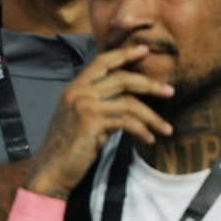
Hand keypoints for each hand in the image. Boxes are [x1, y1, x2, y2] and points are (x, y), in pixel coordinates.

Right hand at [26, 44, 173, 198]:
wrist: (51, 170)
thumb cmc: (70, 148)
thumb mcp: (83, 119)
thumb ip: (101, 105)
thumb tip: (130, 101)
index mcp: (75, 87)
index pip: (102, 61)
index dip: (124, 54)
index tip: (145, 51)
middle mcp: (78, 92)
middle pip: (122, 78)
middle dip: (149, 84)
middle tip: (169, 91)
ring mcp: (83, 106)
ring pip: (129, 102)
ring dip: (152, 116)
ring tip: (166, 128)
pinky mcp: (90, 122)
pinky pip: (126, 121)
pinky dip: (142, 130)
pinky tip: (149, 139)